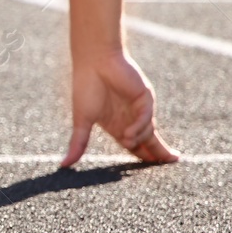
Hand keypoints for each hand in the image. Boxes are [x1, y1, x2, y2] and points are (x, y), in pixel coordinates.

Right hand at [61, 50, 178, 167]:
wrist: (94, 62)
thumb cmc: (85, 88)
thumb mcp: (81, 122)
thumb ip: (78, 144)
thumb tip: (63, 165)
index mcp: (115, 125)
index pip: (133, 146)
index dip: (142, 157)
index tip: (149, 170)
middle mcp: (130, 118)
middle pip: (149, 141)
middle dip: (158, 153)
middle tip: (167, 162)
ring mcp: (138, 108)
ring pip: (149, 132)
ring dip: (139, 140)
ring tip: (127, 140)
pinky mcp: (145, 98)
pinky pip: (146, 118)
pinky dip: (139, 127)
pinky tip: (128, 133)